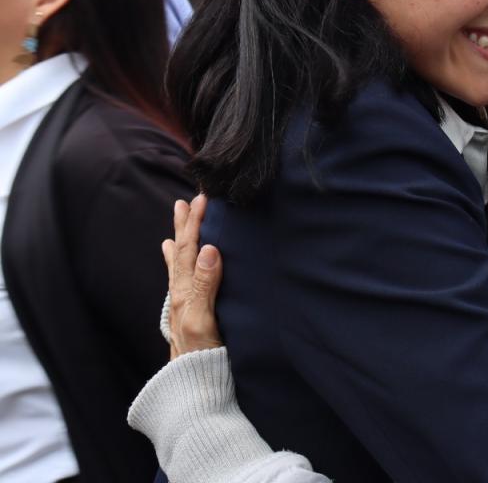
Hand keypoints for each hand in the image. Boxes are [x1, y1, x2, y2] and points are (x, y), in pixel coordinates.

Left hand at [162, 194, 224, 358]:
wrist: (194, 389)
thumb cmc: (201, 358)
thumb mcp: (204, 320)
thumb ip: (205, 285)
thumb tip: (209, 248)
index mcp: (184, 294)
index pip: (187, 251)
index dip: (193, 225)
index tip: (200, 199)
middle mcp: (181, 297)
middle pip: (180, 254)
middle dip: (184, 227)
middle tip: (186, 201)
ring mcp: (184, 307)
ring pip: (180, 266)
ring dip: (180, 242)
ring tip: (177, 226)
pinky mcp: (190, 316)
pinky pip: (182, 281)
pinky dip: (178, 265)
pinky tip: (177, 262)